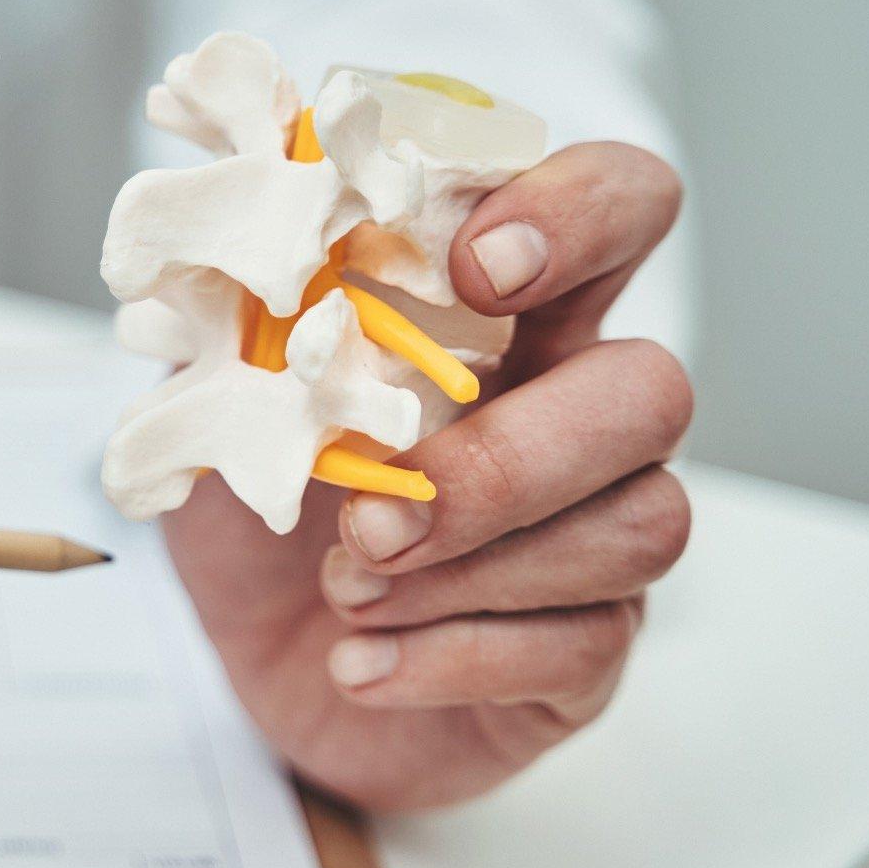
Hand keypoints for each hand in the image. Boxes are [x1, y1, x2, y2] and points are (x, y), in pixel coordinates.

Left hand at [167, 143, 692, 810]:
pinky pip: (582, 648)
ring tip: (347, 592)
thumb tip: (241, 231)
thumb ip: (243, 315)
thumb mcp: (216, 402)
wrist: (246, 659)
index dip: (578, 215)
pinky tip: (359, 662)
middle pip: (651, 392)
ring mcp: (598, 536)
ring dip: (470, 569)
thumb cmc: (257, 509)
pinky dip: (451, 657)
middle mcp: (580, 416)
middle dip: (504, 460)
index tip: (477, 271)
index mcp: (511, 317)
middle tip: (366, 519)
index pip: (618, 206)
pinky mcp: (585, 653)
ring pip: (636, 527)